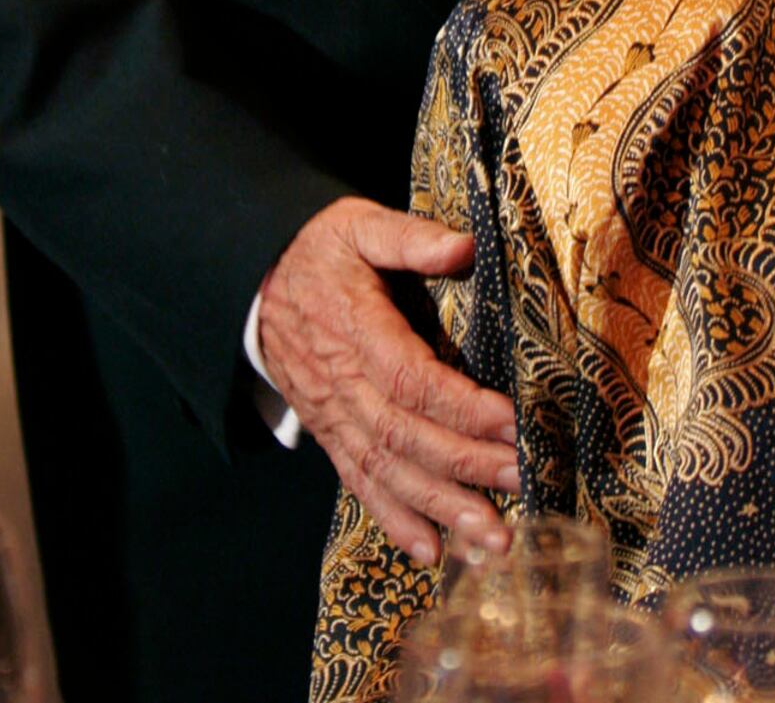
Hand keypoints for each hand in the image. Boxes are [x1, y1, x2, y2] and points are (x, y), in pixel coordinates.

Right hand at [256, 194, 518, 566]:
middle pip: (406, 436)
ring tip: (491, 538)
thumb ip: (409, 237)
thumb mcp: (359, 224)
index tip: (513, 422)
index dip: (463, 407)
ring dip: (440, 508)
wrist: (253, 278)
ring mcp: (333, 414)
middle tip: (522, 484)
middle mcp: (343, 383)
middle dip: (466, 466)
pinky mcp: (330, 432)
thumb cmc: (316, 249)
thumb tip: (462, 245)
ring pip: (386, 470)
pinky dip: (394, 519)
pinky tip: (431, 550)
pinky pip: (359, 482)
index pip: (412, 380)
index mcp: (356, 329)